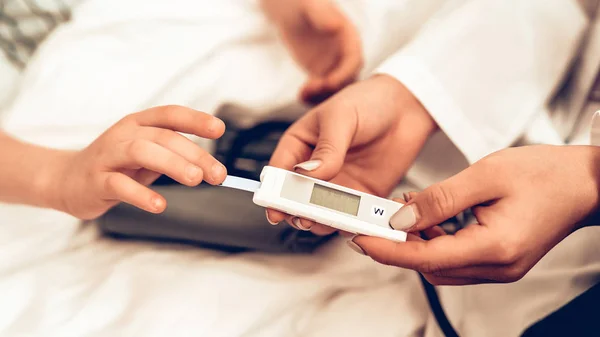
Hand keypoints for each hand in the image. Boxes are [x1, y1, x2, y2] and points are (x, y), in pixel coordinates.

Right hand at [45, 105, 226, 219]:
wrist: (67, 181)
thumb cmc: (116, 166)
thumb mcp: (146, 154)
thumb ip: (174, 155)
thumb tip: (211, 165)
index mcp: (138, 124)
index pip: (170, 115)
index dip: (195, 119)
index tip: (218, 129)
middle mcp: (123, 135)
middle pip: (163, 137)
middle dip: (194, 154)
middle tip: (216, 173)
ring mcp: (107, 156)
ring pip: (141, 152)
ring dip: (172, 164)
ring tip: (195, 179)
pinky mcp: (95, 181)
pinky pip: (119, 185)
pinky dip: (141, 194)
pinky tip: (159, 205)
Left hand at [261, 0, 361, 102]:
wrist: (290, 10)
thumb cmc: (303, 3)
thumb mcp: (311, 6)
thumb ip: (323, 15)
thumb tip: (336, 27)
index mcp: (349, 37)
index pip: (354, 60)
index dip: (344, 74)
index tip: (329, 82)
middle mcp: (345, 53)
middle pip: (348, 78)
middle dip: (334, 89)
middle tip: (314, 91)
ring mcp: (334, 64)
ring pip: (335, 88)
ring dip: (323, 95)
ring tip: (304, 93)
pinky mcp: (321, 72)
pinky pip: (322, 90)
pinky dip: (314, 96)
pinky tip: (301, 95)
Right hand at [265, 75, 436, 233]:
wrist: (406, 107)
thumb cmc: (367, 102)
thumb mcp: (341, 118)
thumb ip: (327, 148)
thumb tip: (308, 174)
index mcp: (300, 146)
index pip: (279, 173)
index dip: (274, 193)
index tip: (275, 210)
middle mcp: (315, 170)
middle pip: (296, 200)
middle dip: (297, 213)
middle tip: (304, 218)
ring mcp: (337, 185)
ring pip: (320, 213)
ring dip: (321, 222)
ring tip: (326, 223)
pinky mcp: (362, 196)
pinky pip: (351, 216)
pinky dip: (349, 225)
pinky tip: (352, 225)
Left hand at [351, 145, 599, 284]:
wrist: (585, 184)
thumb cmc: (545, 174)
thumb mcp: (485, 175)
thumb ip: (440, 198)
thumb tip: (400, 216)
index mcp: (493, 247)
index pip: (425, 257)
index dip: (386, 248)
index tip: (358, 237)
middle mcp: (496, 267)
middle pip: (428, 265)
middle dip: (395, 244)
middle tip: (371, 220)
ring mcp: (499, 268)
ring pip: (440, 264)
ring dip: (415, 240)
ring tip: (401, 209)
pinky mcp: (498, 261)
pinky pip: (455, 258)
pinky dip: (434, 240)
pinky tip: (426, 216)